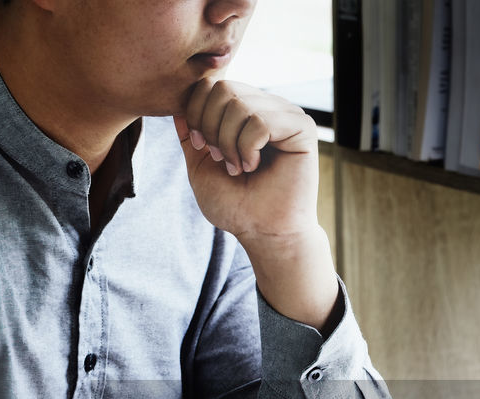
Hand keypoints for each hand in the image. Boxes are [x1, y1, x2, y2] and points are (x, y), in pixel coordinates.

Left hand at [175, 80, 339, 330]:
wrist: (263, 232)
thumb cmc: (235, 205)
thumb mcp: (199, 165)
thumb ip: (190, 133)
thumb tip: (177, 104)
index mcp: (244, 110)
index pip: (210, 84)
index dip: (196, 113)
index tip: (202, 148)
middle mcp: (267, 105)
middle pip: (223, 88)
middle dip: (211, 128)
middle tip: (222, 160)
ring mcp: (286, 114)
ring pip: (240, 103)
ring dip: (229, 143)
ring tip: (239, 168)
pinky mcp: (302, 127)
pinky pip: (261, 121)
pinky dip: (248, 148)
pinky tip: (255, 166)